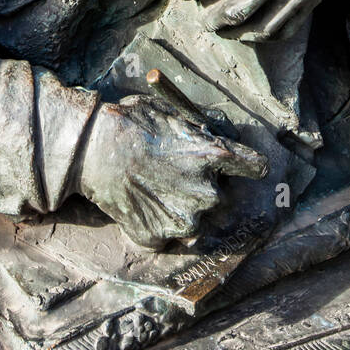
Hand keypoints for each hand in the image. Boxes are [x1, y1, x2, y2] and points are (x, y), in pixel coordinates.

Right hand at [78, 95, 265, 249]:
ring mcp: (185, 220)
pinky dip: (154, 226)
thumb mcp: (172, 113)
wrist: (94, 149)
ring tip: (151, 190)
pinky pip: (165, 236)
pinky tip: (138, 205)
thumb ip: (198, 131)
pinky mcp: (160, 237)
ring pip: (192, 219)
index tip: (245, 168)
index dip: (250, 167)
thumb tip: (212, 135)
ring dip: (178, 209)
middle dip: (200, 188)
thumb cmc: (131, 123)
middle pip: (218, 196)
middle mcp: (208, 192)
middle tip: (171, 175)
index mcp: (215, 156)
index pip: (255, 167)